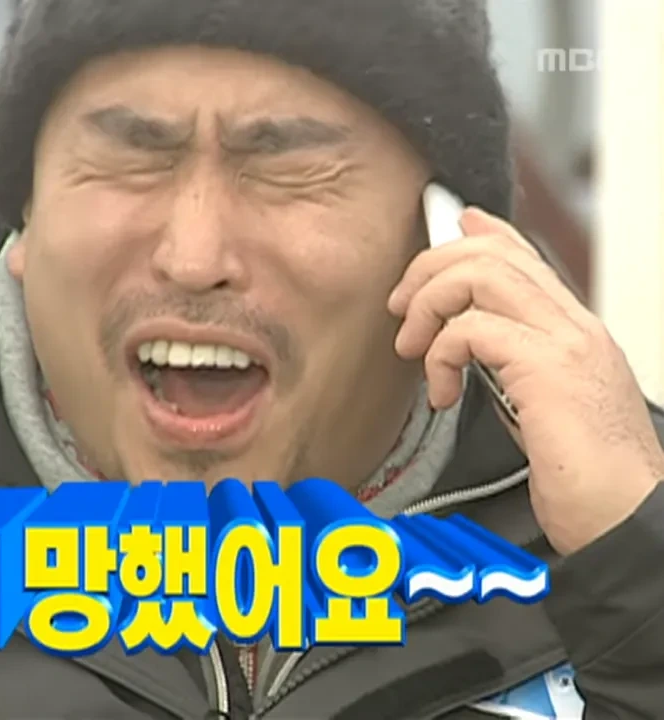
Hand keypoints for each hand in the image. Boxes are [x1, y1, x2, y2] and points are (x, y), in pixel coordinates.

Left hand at [387, 207, 663, 555]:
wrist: (628, 517)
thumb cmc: (586, 477)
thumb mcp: (538, 407)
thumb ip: (509, 365)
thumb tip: (469, 342)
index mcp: (574, 332)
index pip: (524, 257)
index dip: (481, 234)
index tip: (448, 228)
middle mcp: (573, 326)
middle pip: (491, 253)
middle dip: (430, 269)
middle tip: (403, 310)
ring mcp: (565, 342)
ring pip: (479, 274)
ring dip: (430, 305)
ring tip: (415, 350)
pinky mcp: (547, 368)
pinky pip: (472, 329)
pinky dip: (442, 354)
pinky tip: (443, 391)